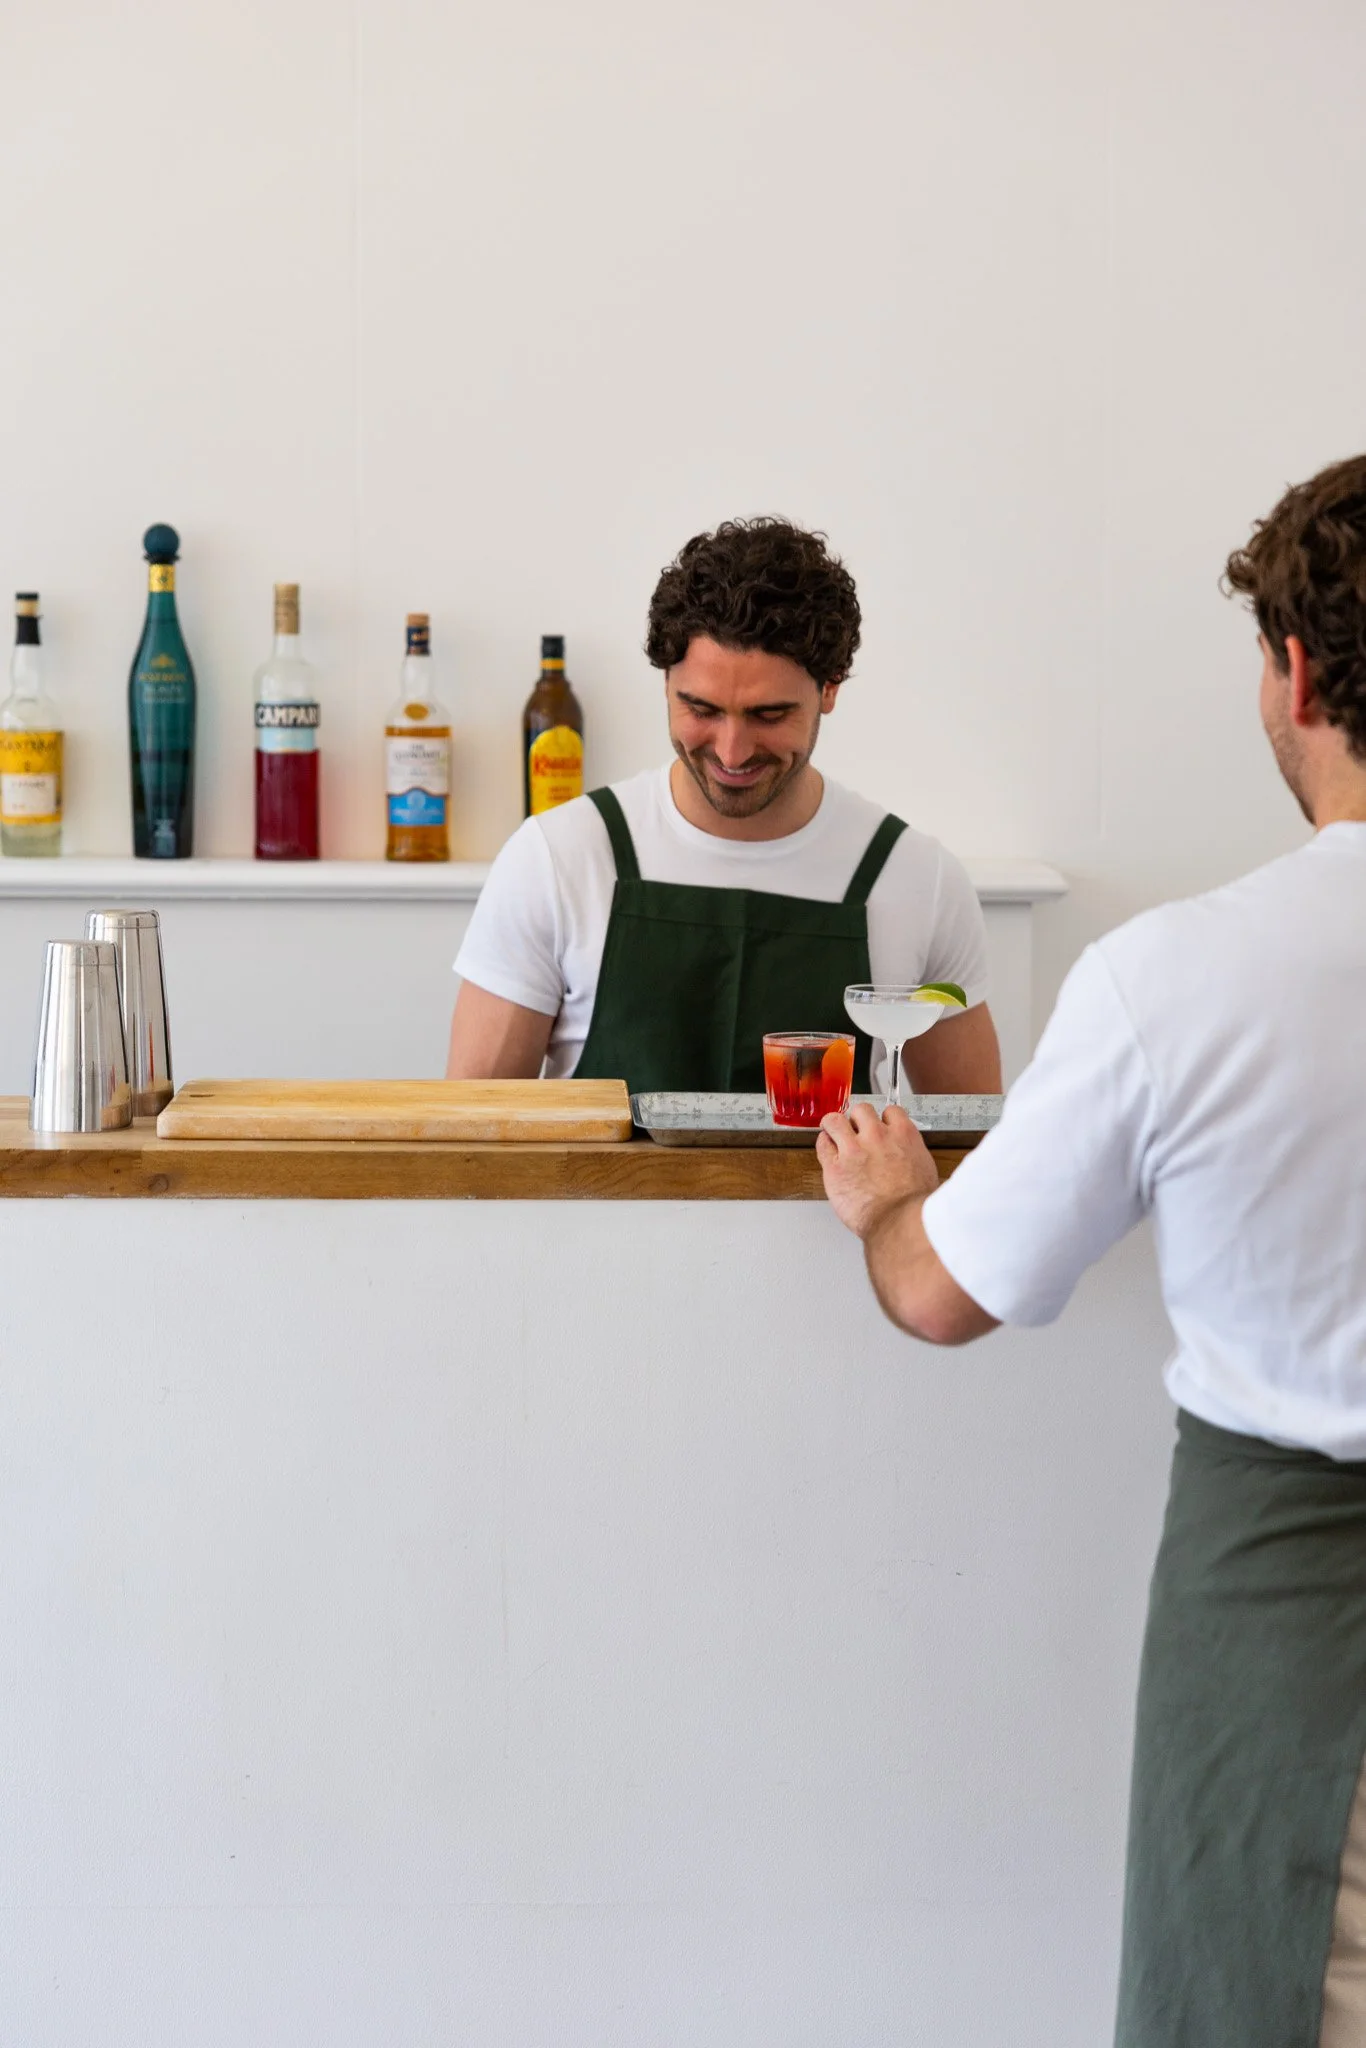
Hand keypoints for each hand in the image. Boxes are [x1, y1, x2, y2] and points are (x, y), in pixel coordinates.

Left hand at [817, 1102, 940, 1238]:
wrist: (900, 1222)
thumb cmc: (915, 1206)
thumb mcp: (925, 1171)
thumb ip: (912, 1155)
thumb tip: (908, 1157)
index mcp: (903, 1135)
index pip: (890, 1111)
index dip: (883, 1119)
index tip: (880, 1126)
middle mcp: (877, 1136)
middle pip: (861, 1110)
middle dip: (858, 1119)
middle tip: (856, 1132)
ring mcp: (853, 1150)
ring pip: (835, 1120)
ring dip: (834, 1126)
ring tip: (834, 1134)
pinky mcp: (834, 1167)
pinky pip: (822, 1145)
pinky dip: (823, 1144)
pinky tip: (827, 1150)